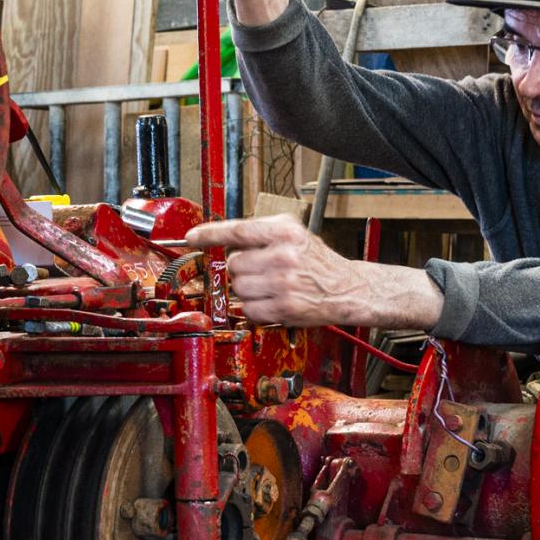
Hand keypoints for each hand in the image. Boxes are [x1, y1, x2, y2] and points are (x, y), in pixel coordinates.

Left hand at [183, 215, 442, 331]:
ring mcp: (283, 284)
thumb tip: (221, 239)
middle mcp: (284, 256)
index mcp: (284, 232)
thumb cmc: (316, 260)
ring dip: (247, 289)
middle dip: (241, 269)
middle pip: (234, 264)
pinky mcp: (284, 308)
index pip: (238, 231)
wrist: (346, 289)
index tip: (192, 238)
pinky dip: (255, 308)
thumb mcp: (293, 234)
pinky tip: (272, 301)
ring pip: (238, 288)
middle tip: (260, 270)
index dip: (210, 234)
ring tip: (269, 286)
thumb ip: (259, 233)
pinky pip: (249, 309)